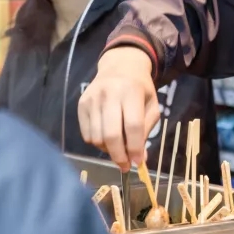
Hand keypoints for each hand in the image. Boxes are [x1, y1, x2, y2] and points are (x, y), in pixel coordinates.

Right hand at [78, 47, 158, 171]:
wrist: (119, 67)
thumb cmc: (140, 89)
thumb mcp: (152, 105)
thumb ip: (147, 130)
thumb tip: (140, 159)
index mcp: (131, 92)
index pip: (133, 126)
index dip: (135, 148)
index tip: (138, 162)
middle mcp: (109, 94)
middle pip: (111, 134)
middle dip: (119, 155)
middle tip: (125, 166)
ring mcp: (92, 99)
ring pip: (97, 137)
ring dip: (108, 150)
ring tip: (118, 149)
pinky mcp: (81, 104)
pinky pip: (87, 134)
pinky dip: (97, 143)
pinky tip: (107, 138)